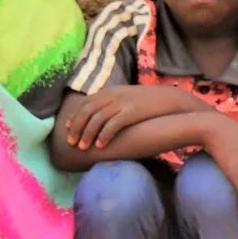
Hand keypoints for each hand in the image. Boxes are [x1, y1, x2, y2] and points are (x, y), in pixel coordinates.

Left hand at [60, 87, 200, 149]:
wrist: (171, 100)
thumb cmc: (149, 103)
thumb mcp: (127, 99)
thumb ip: (113, 105)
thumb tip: (100, 117)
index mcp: (111, 91)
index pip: (86, 103)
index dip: (74, 116)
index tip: (66, 128)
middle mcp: (114, 95)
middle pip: (87, 111)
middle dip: (76, 126)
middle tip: (71, 142)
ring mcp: (123, 103)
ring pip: (97, 118)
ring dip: (87, 133)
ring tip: (82, 147)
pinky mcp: (132, 112)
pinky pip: (113, 124)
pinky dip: (103, 135)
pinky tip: (99, 145)